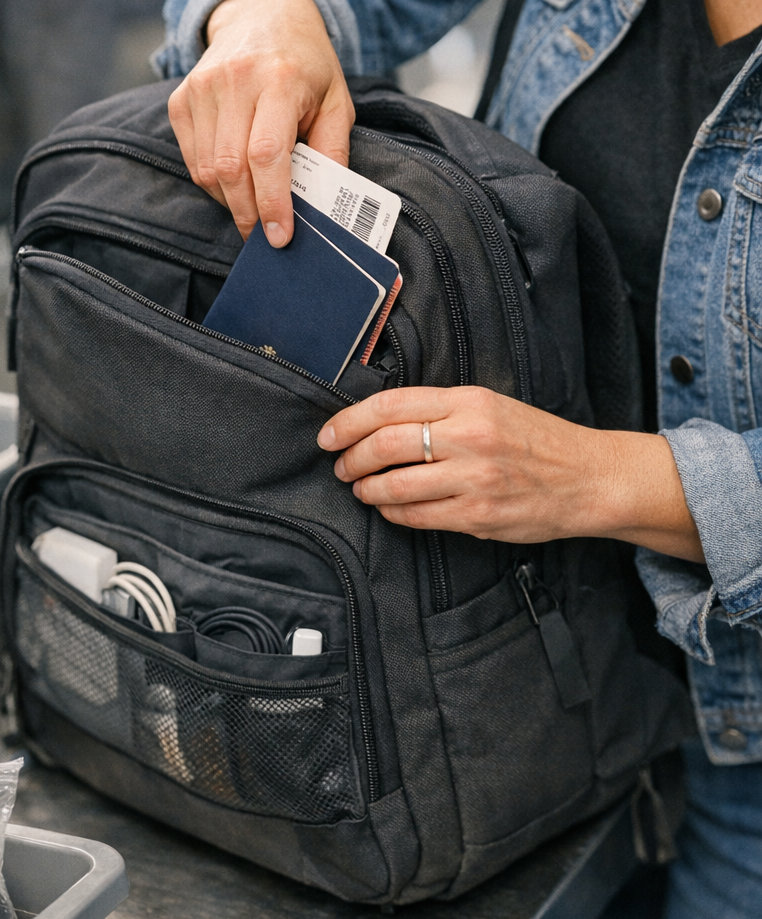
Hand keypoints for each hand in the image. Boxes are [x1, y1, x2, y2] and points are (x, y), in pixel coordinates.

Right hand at [168, 0, 355, 242]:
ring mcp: (201, 88)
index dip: (272, 201)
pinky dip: (212, 182)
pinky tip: (235, 182)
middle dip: (248, 212)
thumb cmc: (306, 64)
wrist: (262, 15)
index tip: (279, 236)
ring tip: (253, 208)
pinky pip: (192, 159)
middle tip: (265, 236)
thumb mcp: (336, 101)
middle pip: (231, 168)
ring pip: (207, 170)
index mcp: (279, 79)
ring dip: (230, 201)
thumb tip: (326, 205)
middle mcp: (235, 80)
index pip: (267, 154)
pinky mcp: (181, 98)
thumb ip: (334, 151)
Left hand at [318, 386, 705, 562]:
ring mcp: (474, 478)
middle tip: (341, 466)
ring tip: (362, 488)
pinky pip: (417, 516)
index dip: (348, 421)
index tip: (329, 435)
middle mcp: (469, 436)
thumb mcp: (490, 405)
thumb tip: (378, 421)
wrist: (589, 478)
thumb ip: (440, 409)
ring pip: (395, 485)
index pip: (390, 406)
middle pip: (385, 445)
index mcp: (468, 401)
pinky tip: (389, 508)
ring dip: (367, 489)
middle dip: (351, 458)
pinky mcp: (478, 515)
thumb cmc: (535, 440)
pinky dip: (393, 513)